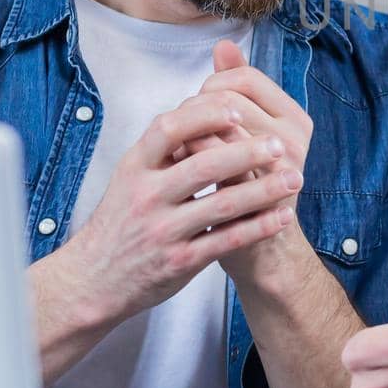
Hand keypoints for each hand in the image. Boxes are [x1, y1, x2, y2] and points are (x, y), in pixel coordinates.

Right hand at [61, 91, 302, 326]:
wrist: (93, 279)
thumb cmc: (121, 220)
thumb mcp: (129, 177)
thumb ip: (164, 148)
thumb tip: (206, 108)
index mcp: (135, 167)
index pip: (169, 129)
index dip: (205, 115)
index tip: (238, 108)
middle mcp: (147, 196)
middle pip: (203, 165)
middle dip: (247, 152)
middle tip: (278, 144)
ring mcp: (163, 230)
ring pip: (221, 205)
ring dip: (263, 190)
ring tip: (294, 178)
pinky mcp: (179, 261)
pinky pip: (226, 241)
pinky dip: (258, 228)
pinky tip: (281, 217)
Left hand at [196, 40, 313, 279]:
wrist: (261, 253)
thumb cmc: (247, 190)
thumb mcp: (247, 135)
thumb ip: (238, 91)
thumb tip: (223, 46)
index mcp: (295, 118)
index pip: (245, 79)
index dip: (211, 86)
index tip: (195, 106)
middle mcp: (294, 139)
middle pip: (228, 100)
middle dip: (194, 111)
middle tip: (183, 131)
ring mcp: (278, 168)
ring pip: (219, 129)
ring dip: (190, 136)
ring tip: (179, 150)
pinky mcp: (256, 196)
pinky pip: (214, 163)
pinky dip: (190, 160)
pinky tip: (178, 170)